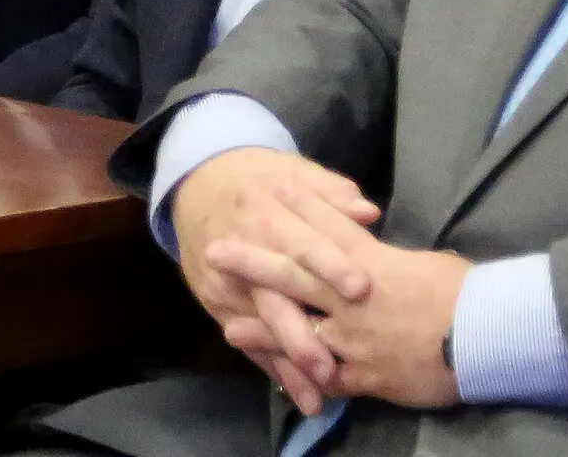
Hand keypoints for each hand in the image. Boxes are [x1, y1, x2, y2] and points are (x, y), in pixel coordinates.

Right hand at [171, 149, 379, 396]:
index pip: (303, 242)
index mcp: (270, 212)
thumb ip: (332, 193)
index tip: (361, 289)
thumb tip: (369, 212)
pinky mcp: (219, 304)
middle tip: (331, 367)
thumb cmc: (260, 179)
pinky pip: (248, 341)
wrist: (198, 183)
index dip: (330, 265)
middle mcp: (247, 251)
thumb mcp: (293, 171)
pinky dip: (271, 368)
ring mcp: (229, 282)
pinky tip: (298, 394)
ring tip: (317, 396)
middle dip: (300, 333)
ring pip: (260, 327)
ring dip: (287, 363)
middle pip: (275, 295)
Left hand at [212, 205, 469, 412]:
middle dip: (254, 261)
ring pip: (298, 326)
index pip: (326, 227)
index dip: (297, 207)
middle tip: (218, 250)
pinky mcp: (364, 375)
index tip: (271, 189)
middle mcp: (352, 297)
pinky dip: (300, 377)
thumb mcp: (424, 259)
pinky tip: (277, 377)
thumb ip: (387, 253)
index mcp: (370, 260)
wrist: (485, 338)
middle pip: (295, 272)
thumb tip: (368, 240)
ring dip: (263, 324)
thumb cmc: (465, 291)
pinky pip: (324, 377)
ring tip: (227, 323)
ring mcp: (354, 337)